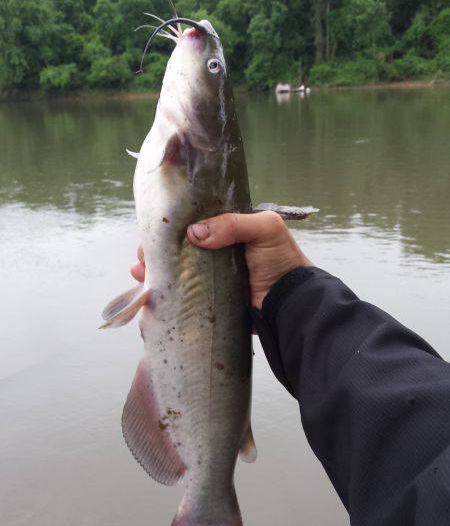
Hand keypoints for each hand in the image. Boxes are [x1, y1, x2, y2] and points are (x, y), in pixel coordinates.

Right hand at [131, 211, 312, 309]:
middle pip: (175, 247)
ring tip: (139, 271)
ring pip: (172, 271)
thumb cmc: (282, 260)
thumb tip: (193, 232)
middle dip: (155, 249)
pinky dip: (162, 293)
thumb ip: (232, 223)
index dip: (171, 225)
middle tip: (144, 254)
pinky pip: (180, 295)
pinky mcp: (206, 300)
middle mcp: (213, 252)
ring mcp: (208, 278)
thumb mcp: (264, 229)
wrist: (291, 303)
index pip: (191, 222)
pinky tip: (148, 292)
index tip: (153, 229)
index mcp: (225, 230)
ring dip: (152, 270)